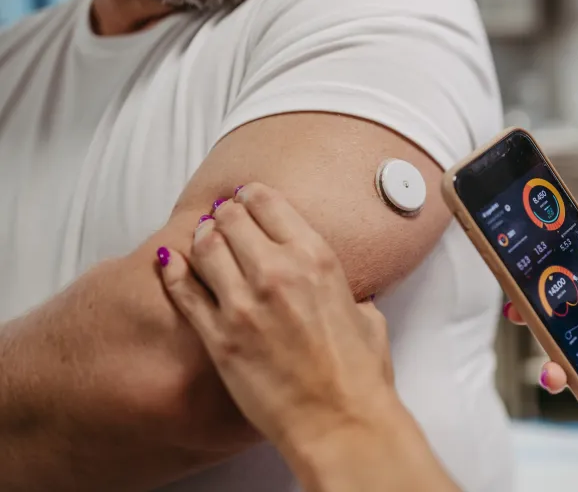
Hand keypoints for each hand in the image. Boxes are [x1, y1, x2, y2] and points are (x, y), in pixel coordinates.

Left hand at [158, 183, 397, 447]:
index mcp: (317, 259)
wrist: (340, 422)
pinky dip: (172, 271)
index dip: (252, 196)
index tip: (246, 199)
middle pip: (231, 218)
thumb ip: (348, 292)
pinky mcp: (219, 338)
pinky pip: (184, 292)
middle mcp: (277, 273)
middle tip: (223, 219)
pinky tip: (169, 262)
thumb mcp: (367, 315)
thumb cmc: (359, 375)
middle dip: (225, 215)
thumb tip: (343, 294)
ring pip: (204, 248)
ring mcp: (243, 304)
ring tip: (204, 240)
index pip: (269, 202)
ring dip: (202, 238)